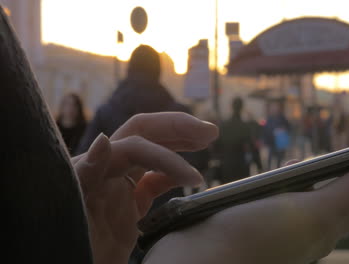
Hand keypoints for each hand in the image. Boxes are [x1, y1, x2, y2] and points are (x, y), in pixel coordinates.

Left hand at [72, 113, 217, 263]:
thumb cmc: (71, 242)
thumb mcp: (75, 209)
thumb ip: (85, 174)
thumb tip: (104, 140)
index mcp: (91, 168)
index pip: (134, 146)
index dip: (166, 157)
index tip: (194, 178)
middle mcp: (106, 170)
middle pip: (143, 134)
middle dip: (176, 129)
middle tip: (210, 132)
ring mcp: (118, 185)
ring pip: (151, 152)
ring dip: (178, 143)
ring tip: (207, 139)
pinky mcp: (128, 203)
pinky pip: (154, 180)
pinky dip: (173, 174)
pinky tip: (190, 176)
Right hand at [145, 166, 348, 263]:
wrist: (199, 259)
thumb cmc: (257, 238)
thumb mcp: (311, 214)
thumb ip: (347, 194)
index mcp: (321, 232)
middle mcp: (300, 233)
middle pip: (327, 200)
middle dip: (335, 175)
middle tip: (340, 154)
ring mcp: (273, 228)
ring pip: (297, 198)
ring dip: (304, 178)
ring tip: (304, 161)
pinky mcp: (248, 222)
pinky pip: (270, 199)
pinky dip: (276, 185)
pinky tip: (270, 178)